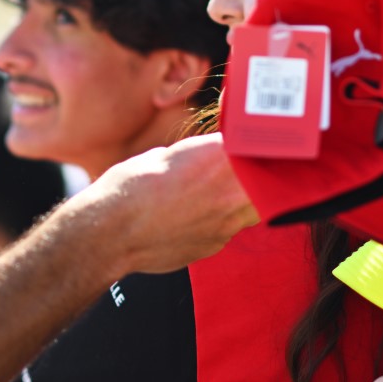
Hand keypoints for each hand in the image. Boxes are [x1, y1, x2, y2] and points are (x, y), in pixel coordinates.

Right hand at [83, 134, 257, 275]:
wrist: (113, 232)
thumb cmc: (130, 189)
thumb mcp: (165, 155)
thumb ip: (197, 156)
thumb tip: (208, 156)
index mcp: (215, 157)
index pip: (256, 144)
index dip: (257, 140)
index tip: (255, 136)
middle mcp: (228, 190)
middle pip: (269, 177)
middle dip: (264, 169)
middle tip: (253, 162)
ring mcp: (226, 222)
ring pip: (259, 205)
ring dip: (252, 195)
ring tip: (232, 188)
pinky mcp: (216, 244)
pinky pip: (234, 227)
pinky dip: (227, 218)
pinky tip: (206, 212)